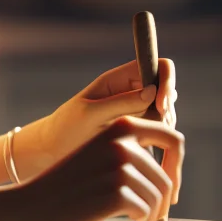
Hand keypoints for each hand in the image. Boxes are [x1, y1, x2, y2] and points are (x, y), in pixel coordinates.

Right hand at [16, 114, 183, 220]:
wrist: (37, 200)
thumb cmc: (72, 182)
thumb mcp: (102, 151)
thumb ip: (133, 151)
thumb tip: (172, 170)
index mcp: (122, 125)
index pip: (173, 139)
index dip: (177, 166)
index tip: (172, 185)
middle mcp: (123, 142)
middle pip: (167, 177)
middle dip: (163, 199)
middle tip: (152, 213)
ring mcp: (120, 167)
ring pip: (158, 196)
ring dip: (150, 210)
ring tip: (132, 214)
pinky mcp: (116, 193)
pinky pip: (146, 211)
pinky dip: (139, 218)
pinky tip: (121, 216)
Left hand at [40, 58, 176, 165]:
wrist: (54, 150)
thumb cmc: (67, 127)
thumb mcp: (91, 114)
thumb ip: (121, 102)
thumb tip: (152, 92)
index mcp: (119, 79)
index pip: (156, 66)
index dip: (166, 81)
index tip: (161, 105)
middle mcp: (131, 91)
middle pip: (166, 90)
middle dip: (167, 109)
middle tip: (155, 129)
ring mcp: (136, 110)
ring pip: (166, 112)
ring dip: (164, 126)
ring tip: (145, 143)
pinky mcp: (137, 130)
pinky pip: (160, 131)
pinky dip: (160, 140)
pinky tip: (148, 154)